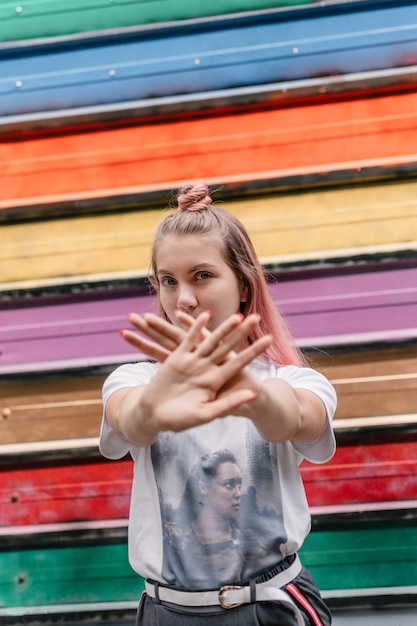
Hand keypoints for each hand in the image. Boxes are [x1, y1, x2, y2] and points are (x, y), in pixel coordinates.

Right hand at [124, 311, 271, 431]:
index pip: (239, 361)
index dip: (254, 350)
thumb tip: (252, 394)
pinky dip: (195, 327)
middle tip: (256, 317)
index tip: (269, 339)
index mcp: (216, 381)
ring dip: (223, 327)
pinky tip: (204, 315)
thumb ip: (229, 403)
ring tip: (236, 314)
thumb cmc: (179, 420)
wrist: (154, 415)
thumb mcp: (206, 414)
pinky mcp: (177, 358)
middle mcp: (207, 369)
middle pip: (228, 346)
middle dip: (242, 332)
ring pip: (211, 340)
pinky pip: (188, 339)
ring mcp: (193, 362)